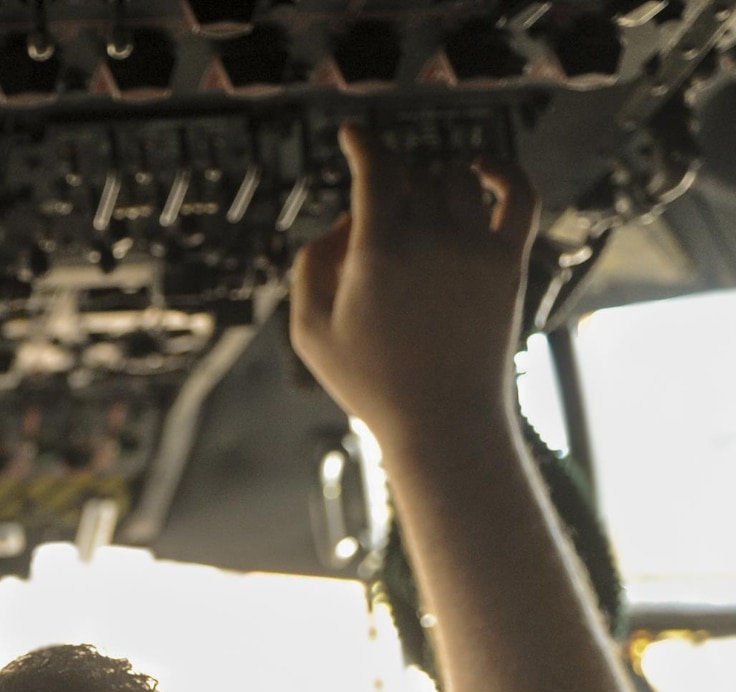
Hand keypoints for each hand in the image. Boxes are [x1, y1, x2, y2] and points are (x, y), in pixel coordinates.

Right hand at [290, 124, 538, 458]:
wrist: (441, 421)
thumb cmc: (370, 383)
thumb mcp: (311, 333)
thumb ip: (310, 267)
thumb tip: (341, 223)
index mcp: (378, 251)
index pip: (375, 168)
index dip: (363, 142)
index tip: (353, 134)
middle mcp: (430, 237)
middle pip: (412, 175)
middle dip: (391, 183)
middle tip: (379, 216)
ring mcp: (475, 246)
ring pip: (455, 179)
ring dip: (433, 182)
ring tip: (418, 209)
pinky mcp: (508, 262)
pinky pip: (518, 193)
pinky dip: (503, 170)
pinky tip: (483, 168)